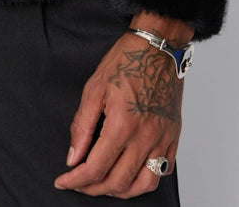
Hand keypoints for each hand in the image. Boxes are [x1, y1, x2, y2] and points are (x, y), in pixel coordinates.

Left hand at [53, 29, 184, 196]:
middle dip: (94, 189)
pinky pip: (163, 171)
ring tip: (105, 185)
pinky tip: (132, 173)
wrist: (157, 46)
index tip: (64, 181)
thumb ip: (82, 126)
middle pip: (118, 182)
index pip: (96, 168)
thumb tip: (73, 156)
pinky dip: (145, 180)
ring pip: (144, 184)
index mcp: (122, 125)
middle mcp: (145, 137)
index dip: (76, 180)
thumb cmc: (127, 61)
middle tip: (80, 183)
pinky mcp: (173, 136)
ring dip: (121, 191)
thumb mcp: (94, 88)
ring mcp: (162, 138)